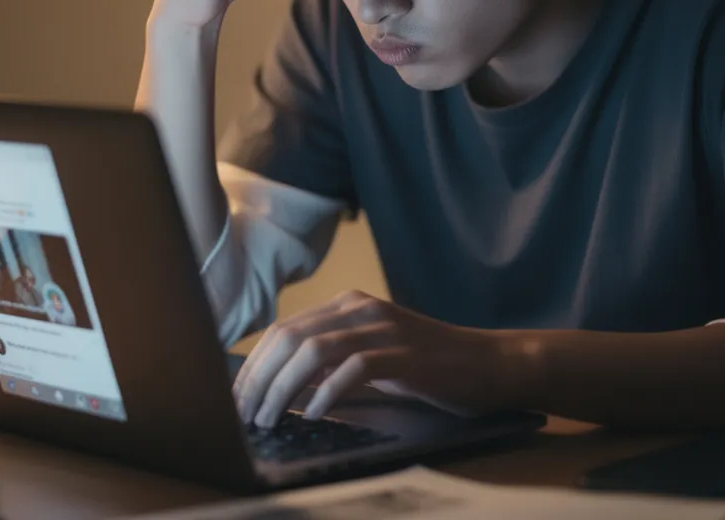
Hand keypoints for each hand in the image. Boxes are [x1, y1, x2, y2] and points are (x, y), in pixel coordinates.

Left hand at [232, 291, 519, 427]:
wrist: (488, 364)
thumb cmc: (426, 367)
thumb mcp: (371, 356)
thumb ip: (331, 361)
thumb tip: (281, 386)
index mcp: (347, 305)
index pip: (283, 329)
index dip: (254, 364)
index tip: (237, 398)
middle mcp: (360, 308)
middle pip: (290, 337)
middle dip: (260, 379)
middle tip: (245, 414)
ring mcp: (383, 328)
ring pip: (314, 351)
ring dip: (284, 388)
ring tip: (270, 418)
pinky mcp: (404, 354)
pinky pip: (353, 369)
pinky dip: (327, 393)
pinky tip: (314, 415)